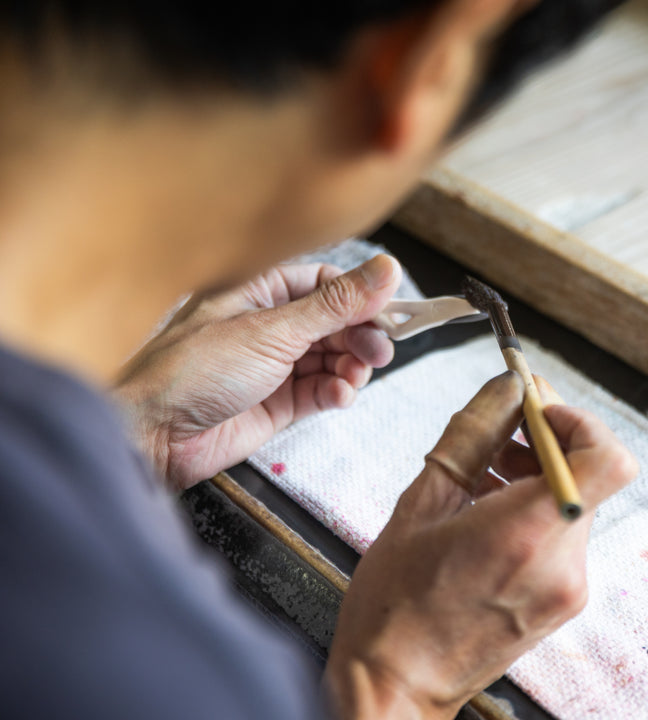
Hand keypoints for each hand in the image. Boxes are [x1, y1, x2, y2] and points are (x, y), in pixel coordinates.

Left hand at [115, 255, 401, 489]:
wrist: (154, 435)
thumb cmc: (190, 371)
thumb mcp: (273, 330)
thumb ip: (336, 304)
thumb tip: (385, 271)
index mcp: (259, 291)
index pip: (325, 284)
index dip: (360, 296)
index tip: (388, 310)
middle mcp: (268, 325)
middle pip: (335, 321)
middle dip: (360, 335)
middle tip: (379, 350)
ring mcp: (274, 364)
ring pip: (334, 357)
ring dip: (352, 366)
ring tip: (353, 376)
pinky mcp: (278, 402)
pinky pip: (322, 390)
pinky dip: (337, 391)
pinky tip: (339, 394)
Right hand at [325, 372, 636, 719]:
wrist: (396, 688)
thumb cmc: (395, 606)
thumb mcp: (421, 503)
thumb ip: (472, 435)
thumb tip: (506, 388)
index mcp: (526, 532)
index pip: (605, 458)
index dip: (578, 421)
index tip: (536, 410)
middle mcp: (561, 562)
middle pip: (587, 475)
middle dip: (548, 442)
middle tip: (502, 428)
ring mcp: (568, 588)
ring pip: (575, 503)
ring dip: (539, 475)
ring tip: (482, 473)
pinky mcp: (562, 602)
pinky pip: (563, 536)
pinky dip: (535, 511)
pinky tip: (487, 511)